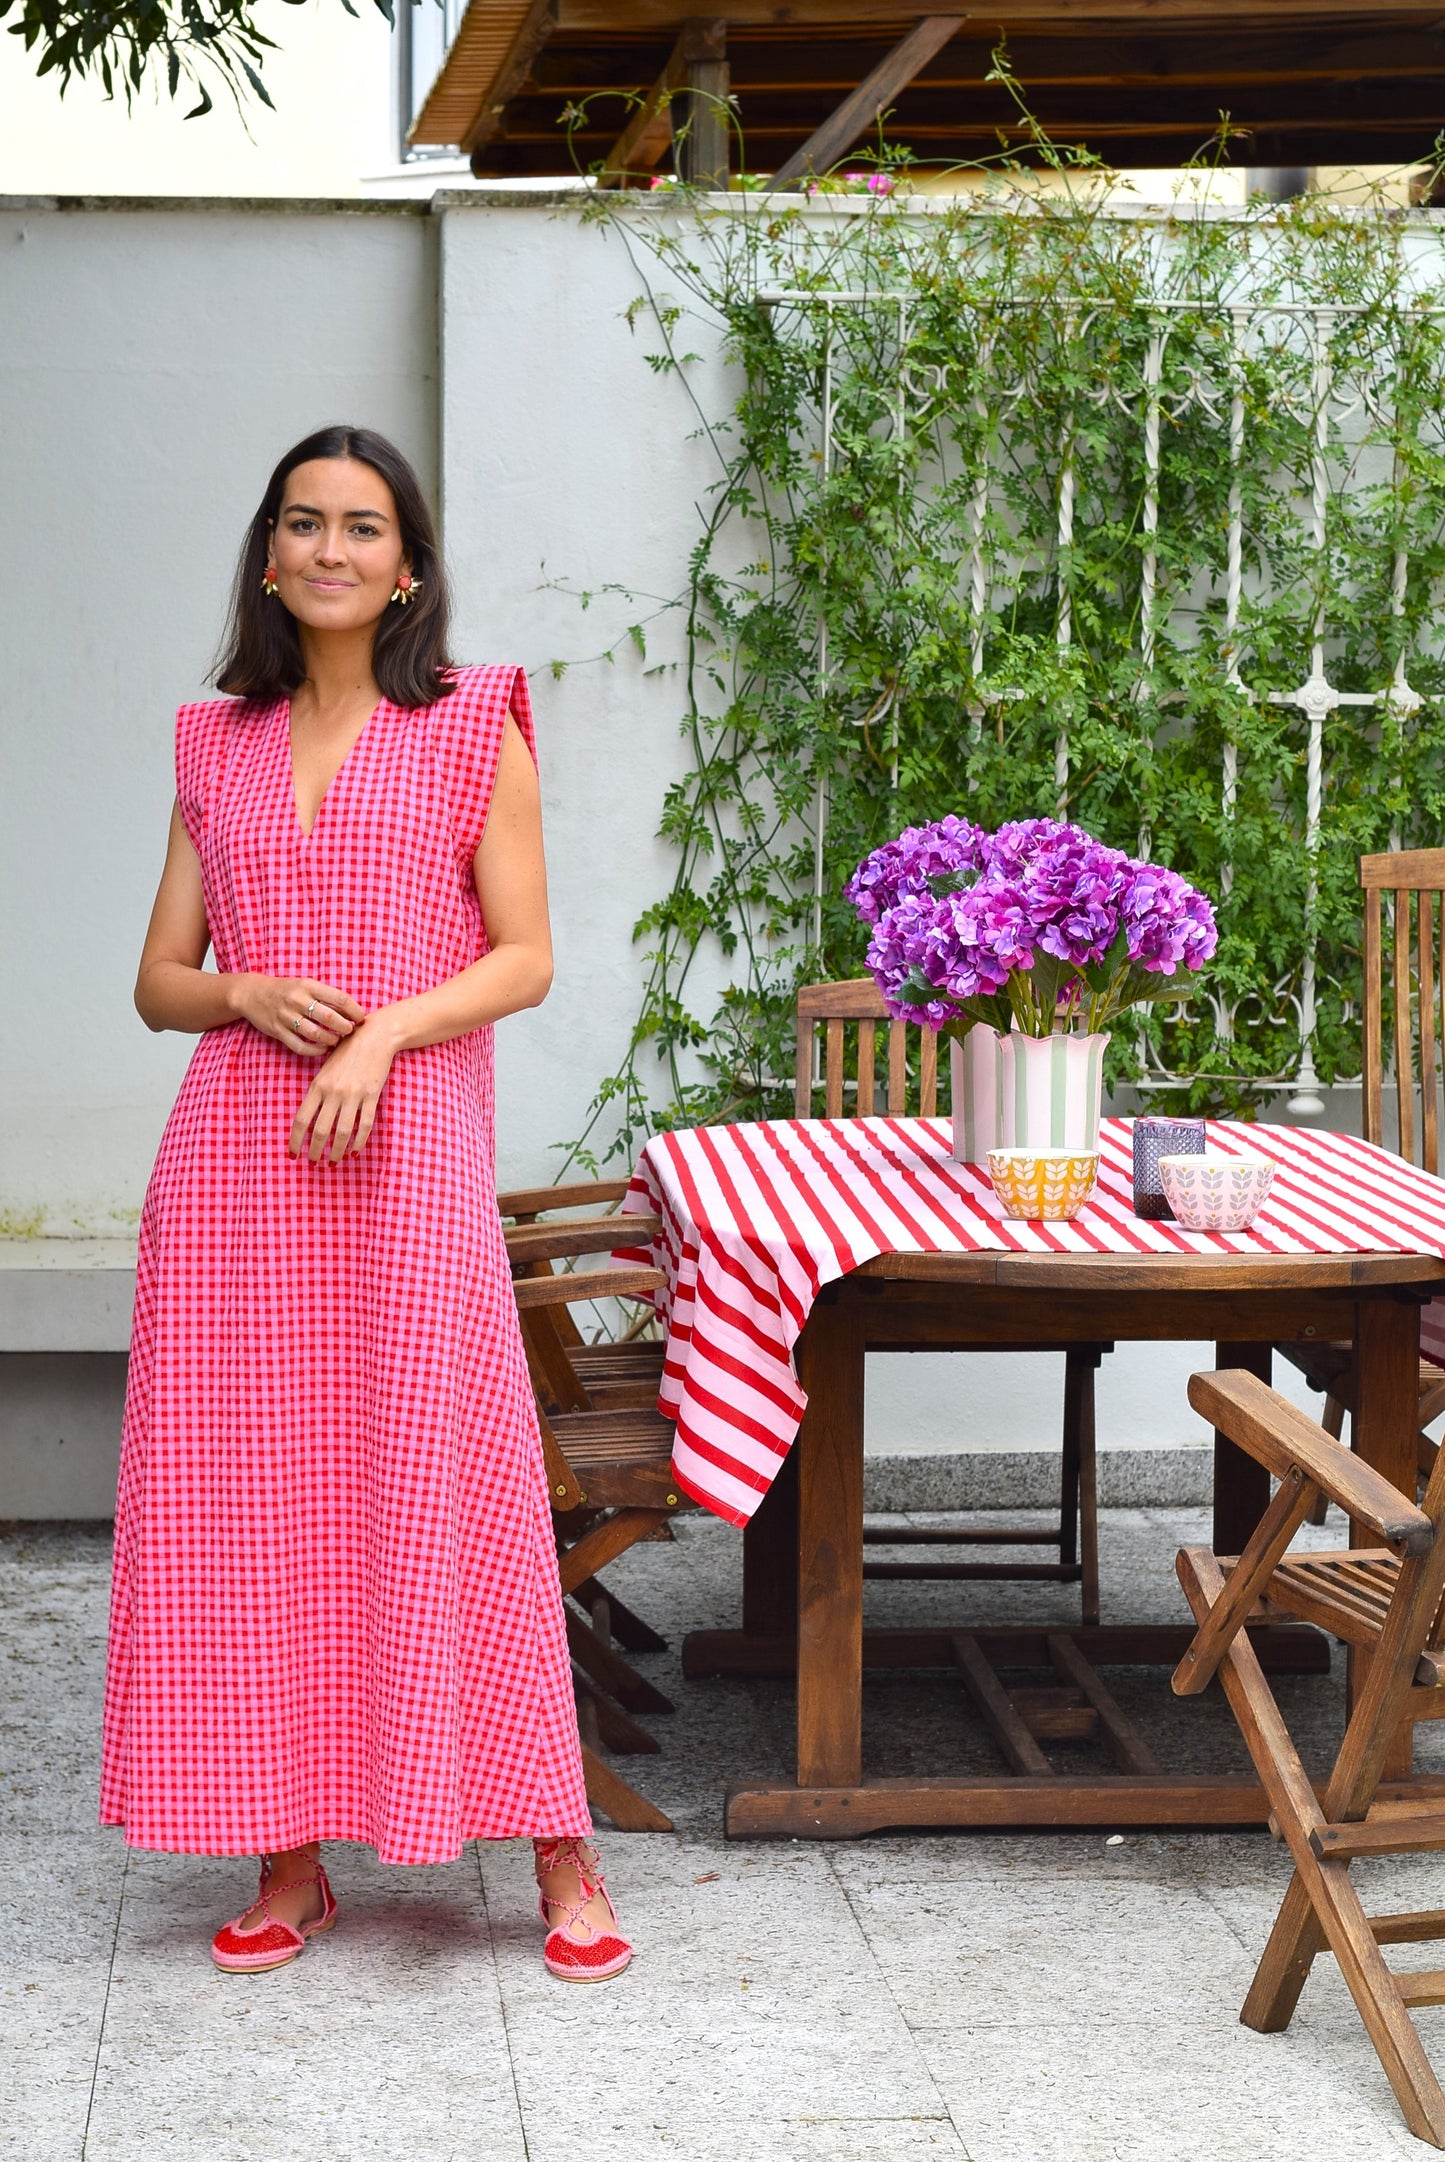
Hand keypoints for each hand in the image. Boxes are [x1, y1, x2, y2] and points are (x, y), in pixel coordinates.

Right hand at [236, 975, 366, 1055]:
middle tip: (350, 1031)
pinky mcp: (277, 1031)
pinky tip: (323, 1049)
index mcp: (308, 986)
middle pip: (328, 1017)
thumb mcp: (306, 985)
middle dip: (345, 1027)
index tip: (361, 1019)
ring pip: (315, 1033)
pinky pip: (300, 1046)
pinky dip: (315, 1050)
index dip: (355, 1011)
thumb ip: (326, 996)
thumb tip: (353, 1012)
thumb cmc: (286, 990)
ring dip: (331, 1040)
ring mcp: (286, 1016)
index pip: (339, 998)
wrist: (252, 993)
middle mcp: (297, 1000)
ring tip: (337, 1040)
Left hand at [288, 1013, 399, 1162]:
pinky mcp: (371, 1095)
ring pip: (342, 1131)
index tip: (293, 1154)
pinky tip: (354, 1151)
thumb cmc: (347, 1052)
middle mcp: (333, 1091)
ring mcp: (353, 1094)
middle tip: (313, 1163)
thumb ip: (318, 1091)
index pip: (302, 1119)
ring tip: (333, 1162)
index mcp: (318, 1085)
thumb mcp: (326, 1070)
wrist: (374, 1036)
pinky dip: (359, 1141)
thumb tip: (310, 1118)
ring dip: (336, 1151)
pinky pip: (364, 1124)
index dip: (296, 1140)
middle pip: (320, 1130)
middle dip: (315, 1150)